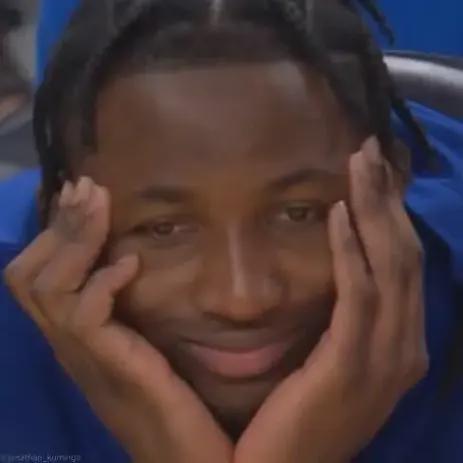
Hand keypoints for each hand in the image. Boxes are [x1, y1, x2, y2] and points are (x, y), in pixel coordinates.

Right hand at [4, 177, 232, 462]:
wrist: (180, 455)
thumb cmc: (170, 397)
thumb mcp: (141, 341)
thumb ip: (128, 309)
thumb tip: (133, 257)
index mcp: (75, 336)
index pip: (38, 277)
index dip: (56, 233)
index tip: (82, 195)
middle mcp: (67, 345)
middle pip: (30, 275)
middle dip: (59, 226)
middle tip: (85, 187)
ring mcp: (82, 358)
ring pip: (47, 288)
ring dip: (75, 240)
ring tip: (98, 204)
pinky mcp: (108, 367)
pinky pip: (84, 318)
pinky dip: (102, 283)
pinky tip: (129, 264)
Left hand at [234, 138, 427, 462]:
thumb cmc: (304, 418)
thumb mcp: (335, 364)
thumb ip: (347, 323)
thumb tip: (342, 272)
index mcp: (399, 345)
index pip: (401, 266)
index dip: (390, 216)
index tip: (372, 175)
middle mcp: (405, 347)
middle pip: (401, 255)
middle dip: (386, 199)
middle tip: (368, 152)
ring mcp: (385, 358)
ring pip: (388, 266)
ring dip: (373, 210)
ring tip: (359, 164)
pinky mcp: (352, 365)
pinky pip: (357, 296)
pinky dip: (350, 251)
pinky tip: (335, 213)